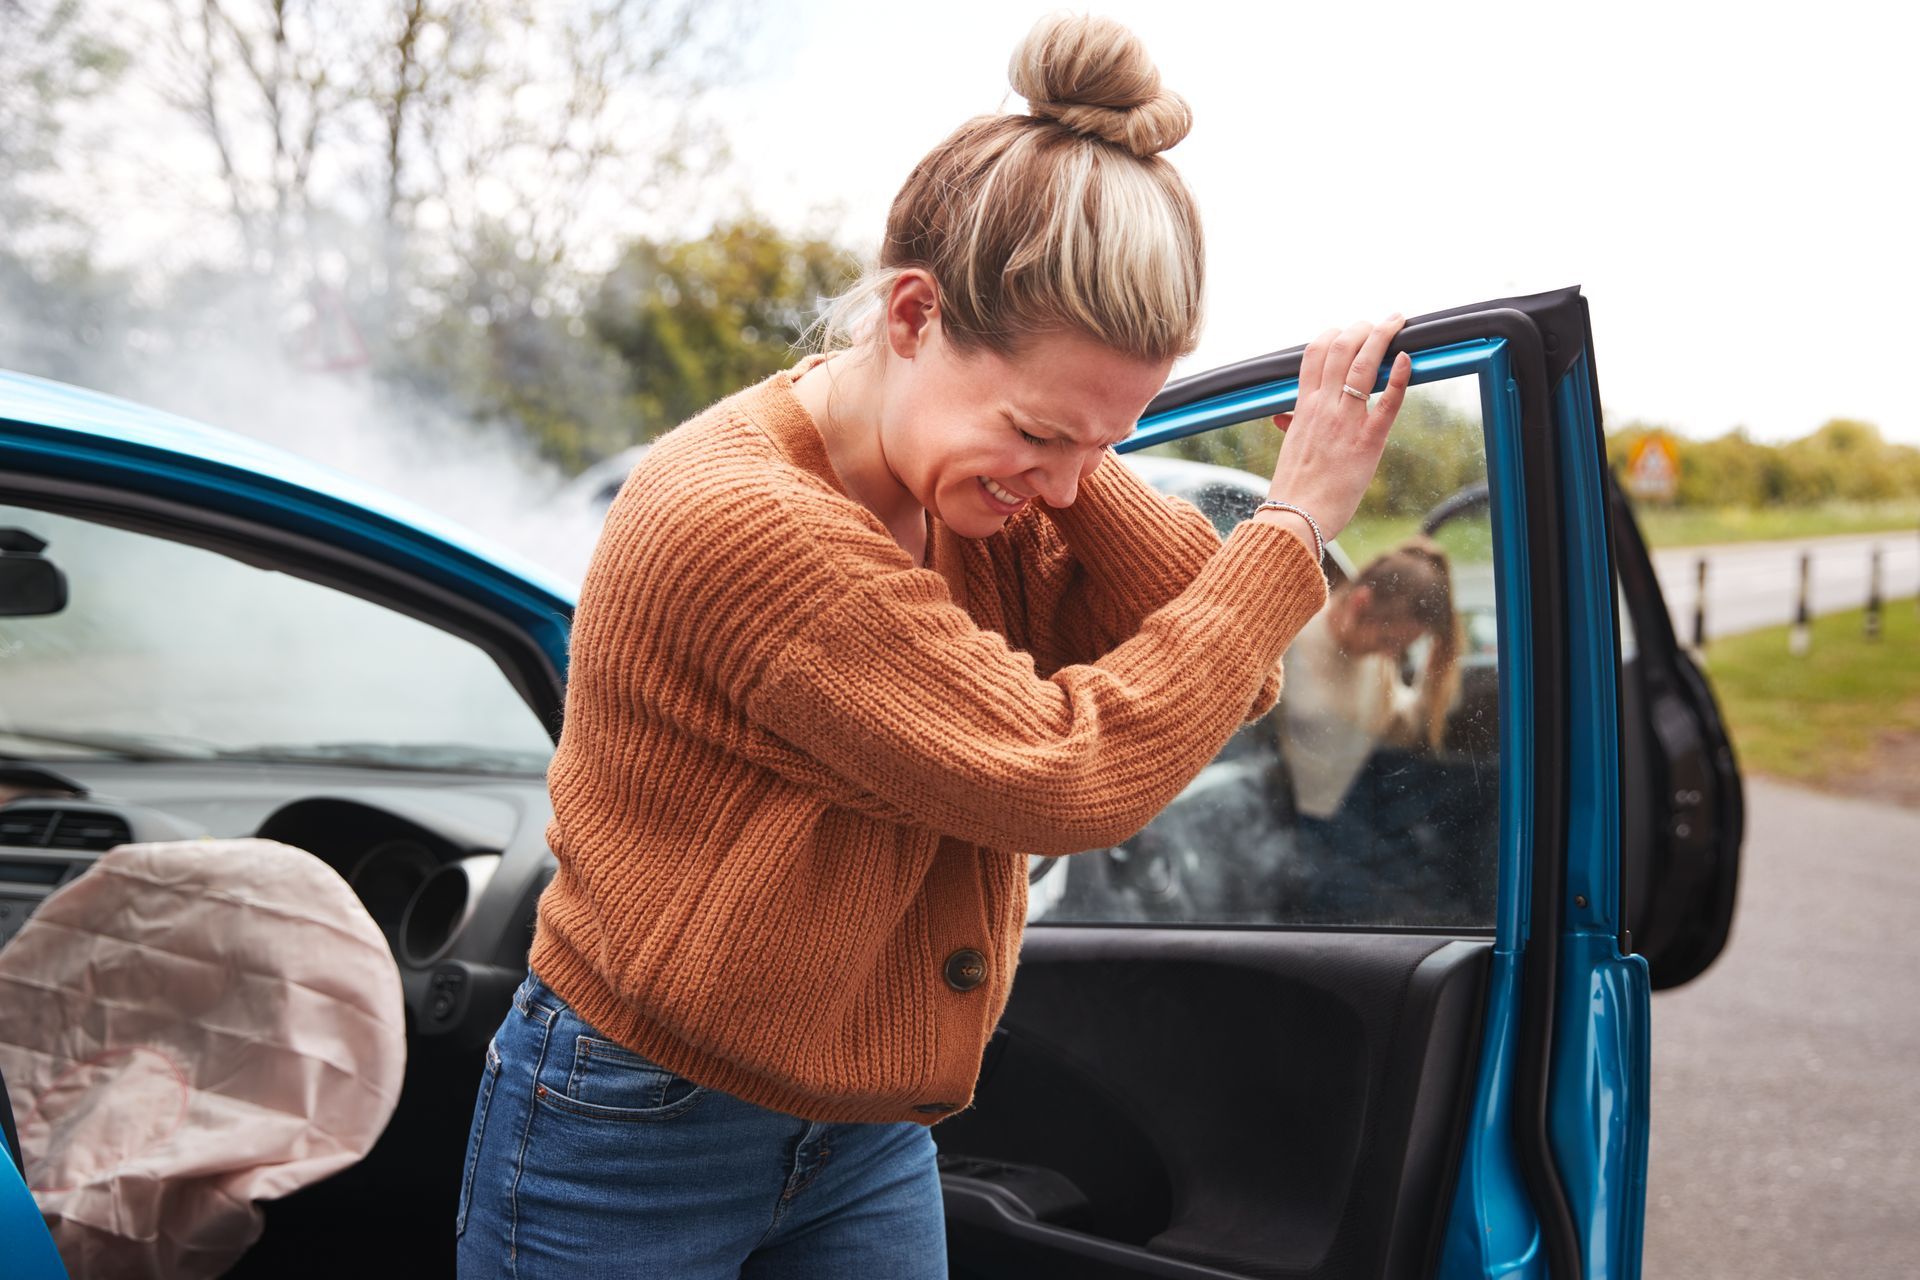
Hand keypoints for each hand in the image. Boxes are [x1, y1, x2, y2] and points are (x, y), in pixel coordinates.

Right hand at [1259, 315, 1411, 541]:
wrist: (1295, 519)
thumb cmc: (1293, 489)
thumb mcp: (1288, 449)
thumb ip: (1291, 426)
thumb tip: (1286, 418)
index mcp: (1302, 408)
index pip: (1314, 354)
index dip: (1332, 334)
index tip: (1347, 331)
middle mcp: (1322, 408)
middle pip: (1341, 349)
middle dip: (1362, 328)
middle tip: (1380, 322)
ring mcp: (1345, 422)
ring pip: (1363, 365)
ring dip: (1382, 337)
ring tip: (1397, 323)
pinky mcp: (1368, 442)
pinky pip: (1387, 402)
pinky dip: (1399, 377)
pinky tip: (1409, 359)